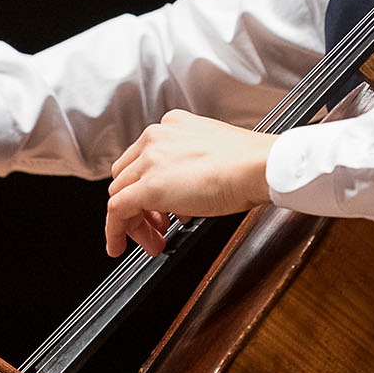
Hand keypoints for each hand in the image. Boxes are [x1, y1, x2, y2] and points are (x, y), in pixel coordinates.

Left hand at [104, 110, 273, 256]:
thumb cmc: (249, 164)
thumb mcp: (213, 154)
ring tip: (152, 241)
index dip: (146, 188)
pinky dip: (114, 231)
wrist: (259, 166)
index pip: (144, 159)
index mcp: (171, 125)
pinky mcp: (148, 186)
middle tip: (157, 228)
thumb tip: (184, 196)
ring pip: (120, 193)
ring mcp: (149, 160)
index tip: (158, 208)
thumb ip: (191, 167)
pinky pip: (117, 210)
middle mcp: (155, 138)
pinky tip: (118, 246)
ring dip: (133, 222)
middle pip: (127, 176)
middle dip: (139, 207)